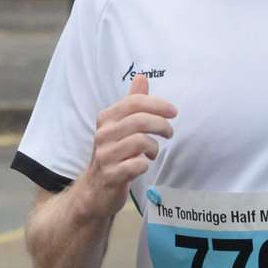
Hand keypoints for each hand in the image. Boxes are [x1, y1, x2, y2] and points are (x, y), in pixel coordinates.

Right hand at [78, 74, 176, 219]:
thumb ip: (132, 102)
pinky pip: (137, 165)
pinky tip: (143, 165)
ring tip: (152, 152)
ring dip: (154, 147)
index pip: (134, 102)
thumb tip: (142, 77)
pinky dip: (145, 164)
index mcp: (106, 119)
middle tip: (169, 133)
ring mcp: (105, 155)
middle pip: (140, 120)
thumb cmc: (113, 154)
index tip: (174, 112)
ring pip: (140, 142)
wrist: (94, 190)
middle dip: (162, 125)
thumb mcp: (120, 126)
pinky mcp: (111, 175)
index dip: (158, 104)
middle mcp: (103, 134)